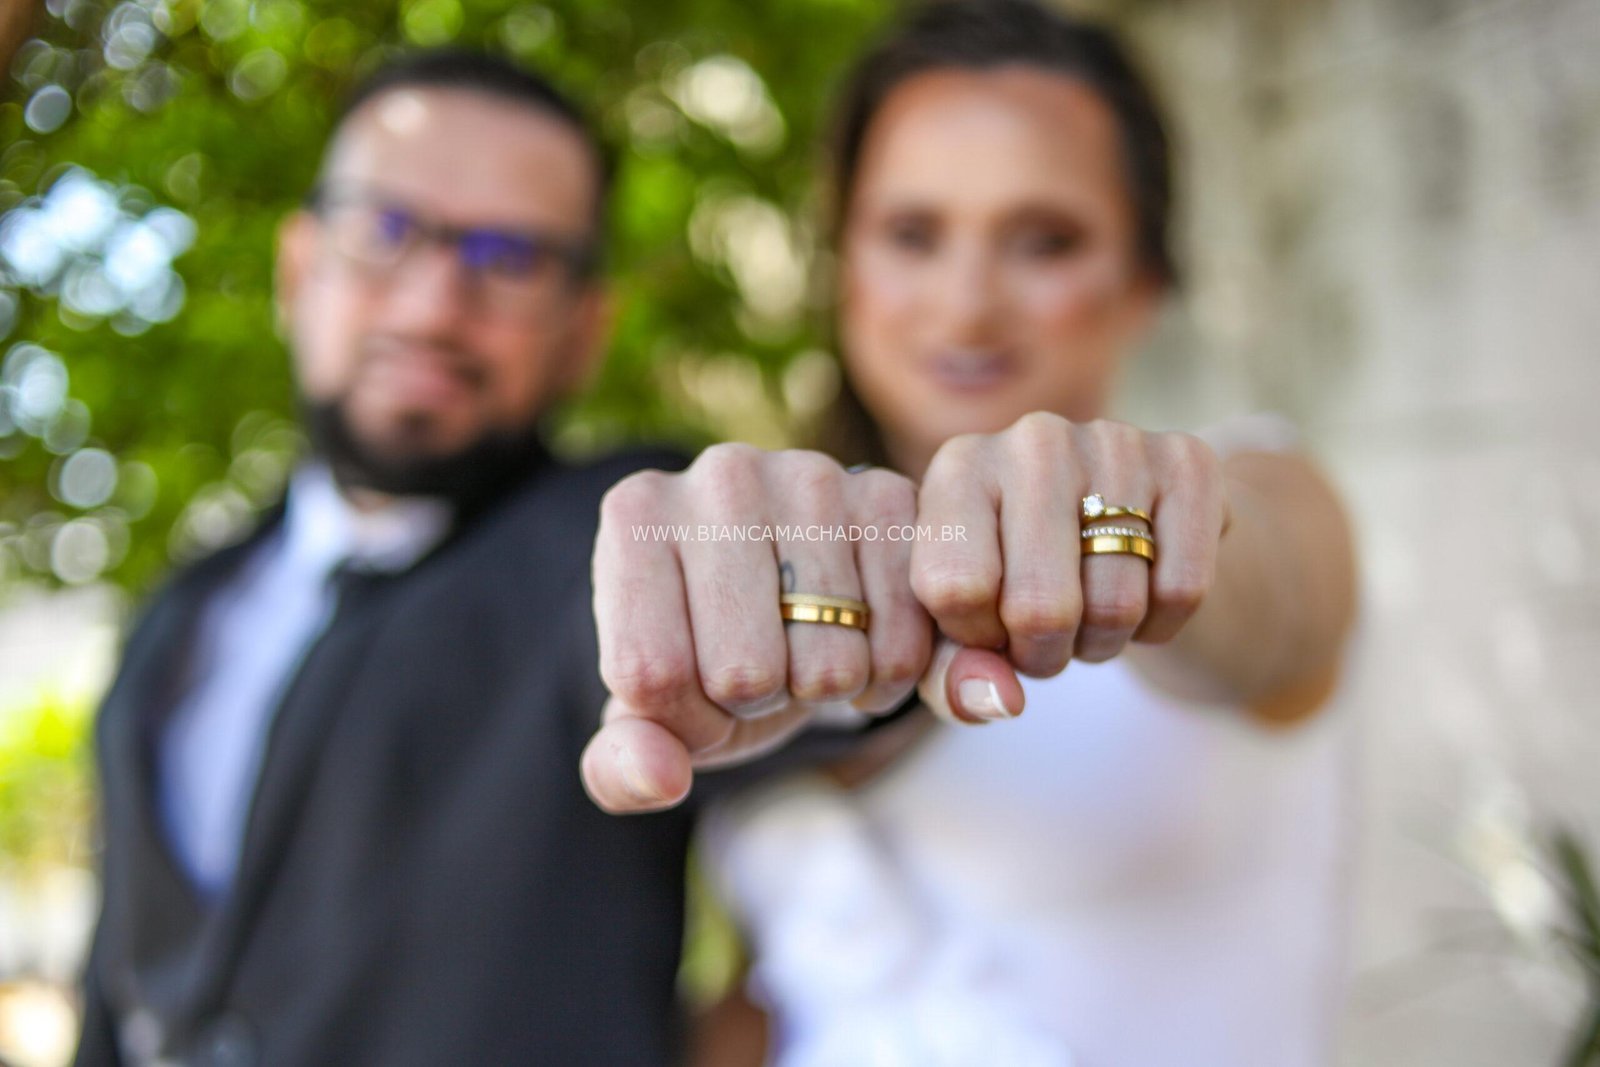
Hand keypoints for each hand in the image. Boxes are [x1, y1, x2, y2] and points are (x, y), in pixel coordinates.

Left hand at [582, 444, 997, 812]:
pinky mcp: (888, 499)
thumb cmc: (707, 653)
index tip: (697, 691)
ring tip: (806, 649)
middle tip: (761, 665)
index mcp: (635, 516)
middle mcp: (720, 475)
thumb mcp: (654, 718)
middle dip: (756, 702)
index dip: (687, 721)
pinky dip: (884, 678)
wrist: (793, 589)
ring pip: (827, 665)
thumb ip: (622, 766)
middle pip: (742, 673)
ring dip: (822, 691)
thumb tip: (659, 779)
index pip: (653, 676)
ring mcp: (812, 476)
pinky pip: (898, 648)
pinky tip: (861, 643)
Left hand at [912, 413, 1228, 677]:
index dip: (977, 639)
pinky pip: (1182, 589)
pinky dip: (1161, 624)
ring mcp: (1114, 441)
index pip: (955, 589)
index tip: (987, 627)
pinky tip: (1141, 595)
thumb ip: (951, 676)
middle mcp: (1033, 439)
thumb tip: (998, 701)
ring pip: (1115, 605)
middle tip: (1045, 640)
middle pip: (1039, 607)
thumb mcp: (964, 624)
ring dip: (1102, 643)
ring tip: (1088, 615)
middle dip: (1043, 655)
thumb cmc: (1015, 582)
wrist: (1121, 525)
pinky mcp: (1189, 461)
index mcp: (958, 468)